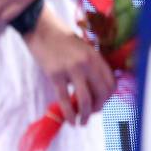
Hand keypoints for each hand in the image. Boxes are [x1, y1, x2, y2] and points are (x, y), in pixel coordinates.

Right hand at [24, 6, 115, 123]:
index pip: (111, 84)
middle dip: (98, 108)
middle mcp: (87, 64)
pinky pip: (64, 99)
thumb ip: (90, 65)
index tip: (100, 102)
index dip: (108, 97)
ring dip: (86, 115)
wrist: (40, 27)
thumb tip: (92, 86)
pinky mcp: (55, 74)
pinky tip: (70, 120)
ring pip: (86, 100)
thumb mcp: (82, 48)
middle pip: (102, 94)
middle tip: (91, 114)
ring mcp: (72, 69)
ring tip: (82, 123)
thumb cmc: (60, 37)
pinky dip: (69, 113)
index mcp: (96, 57)